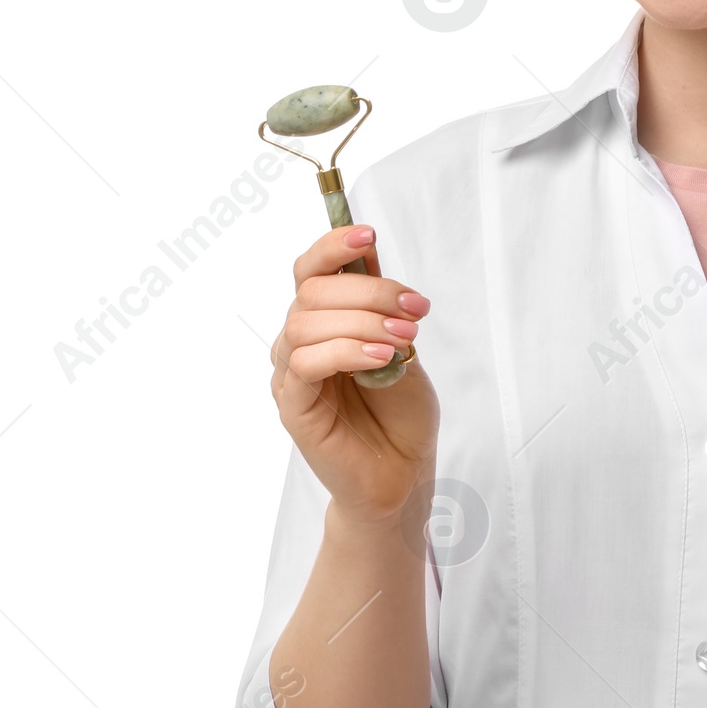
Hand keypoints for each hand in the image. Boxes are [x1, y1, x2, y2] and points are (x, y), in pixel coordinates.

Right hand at [269, 225, 440, 528]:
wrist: (402, 473)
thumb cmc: (401, 414)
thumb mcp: (401, 345)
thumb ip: (381, 304)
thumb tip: (368, 250)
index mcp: (324, 321)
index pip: (310, 270)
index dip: (333, 246)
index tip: (368, 233)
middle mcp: (299, 342)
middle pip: (313, 291)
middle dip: (370, 291)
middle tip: (415, 310)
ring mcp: (291, 374)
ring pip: (307, 323)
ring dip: (362, 321)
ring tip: (403, 339)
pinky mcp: (293, 405)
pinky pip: (305, 364)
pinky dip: (346, 352)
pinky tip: (381, 359)